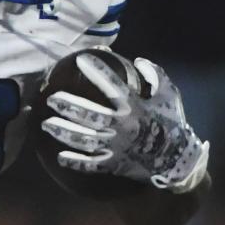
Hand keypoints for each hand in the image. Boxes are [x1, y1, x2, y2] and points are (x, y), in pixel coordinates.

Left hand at [41, 54, 208, 192]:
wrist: (177, 160)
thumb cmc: (172, 123)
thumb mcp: (170, 96)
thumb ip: (156, 76)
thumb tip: (139, 61)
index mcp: (134, 108)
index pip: (112, 85)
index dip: (97, 71)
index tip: (80, 60)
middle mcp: (121, 127)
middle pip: (89, 115)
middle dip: (69, 106)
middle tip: (52, 99)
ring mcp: (115, 147)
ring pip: (84, 139)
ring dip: (64, 132)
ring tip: (47, 124)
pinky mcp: (113, 164)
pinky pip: (91, 164)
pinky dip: (75, 162)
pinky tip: (60, 157)